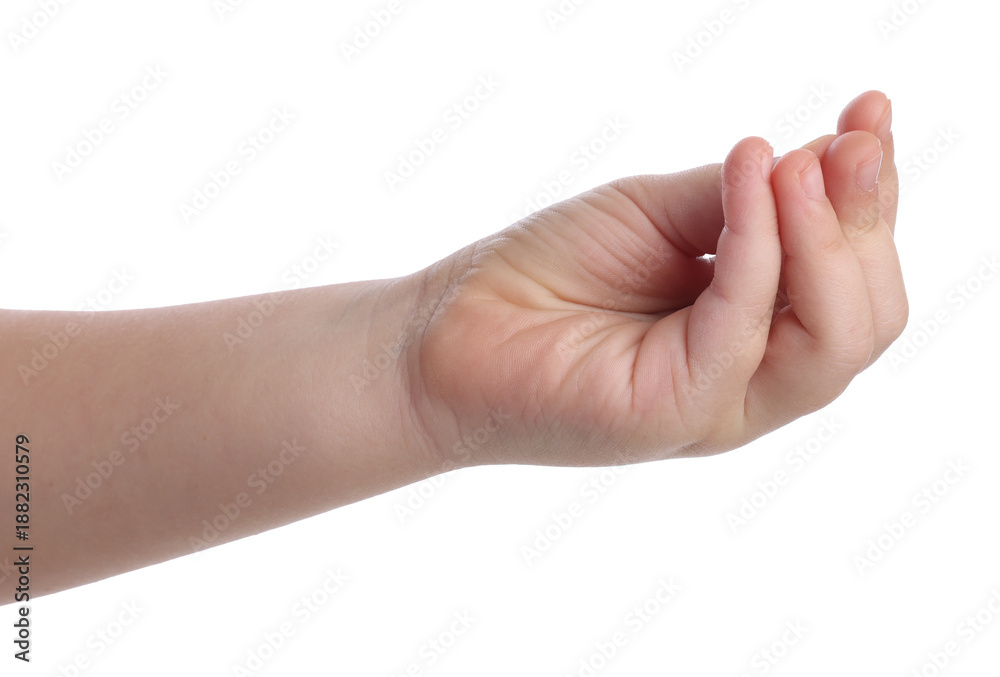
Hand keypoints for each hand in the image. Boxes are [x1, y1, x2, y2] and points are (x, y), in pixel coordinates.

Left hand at [408, 91, 905, 467]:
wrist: (452, 327)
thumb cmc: (548, 271)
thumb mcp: (658, 214)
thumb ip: (738, 200)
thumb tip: (823, 157)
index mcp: (757, 331)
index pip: (854, 276)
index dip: (875, 196)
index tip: (871, 111)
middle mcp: (752, 375)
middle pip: (867, 315)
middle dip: (869, 218)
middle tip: (850, 138)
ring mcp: (720, 402)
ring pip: (837, 339)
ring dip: (830, 236)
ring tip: (799, 161)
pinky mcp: (676, 412)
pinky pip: (744, 324)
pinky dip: (757, 242)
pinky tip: (749, 172)